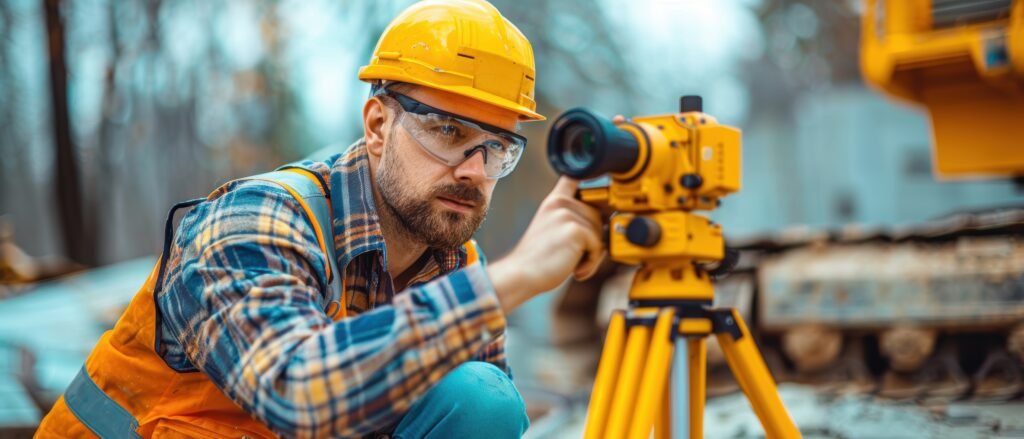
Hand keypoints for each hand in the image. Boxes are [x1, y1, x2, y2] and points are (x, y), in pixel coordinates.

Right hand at [487, 177, 604, 312]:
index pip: (574, 178)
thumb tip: (606, 219)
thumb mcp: (553, 229)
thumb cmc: (538, 259)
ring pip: (600, 232)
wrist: (521, 274)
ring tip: (573, 263)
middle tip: (577, 256)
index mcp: (554, 201)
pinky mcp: (575, 229)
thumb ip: (573, 219)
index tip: (596, 197)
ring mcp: (567, 214)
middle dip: (594, 238)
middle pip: (598, 214)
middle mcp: (560, 203)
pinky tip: (575, 269)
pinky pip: (598, 246)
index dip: (590, 185)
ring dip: (593, 253)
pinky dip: (591, 262)